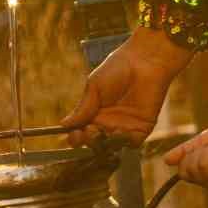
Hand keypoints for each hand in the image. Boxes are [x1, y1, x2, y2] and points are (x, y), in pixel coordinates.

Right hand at [63, 27, 192, 146]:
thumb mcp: (94, 86)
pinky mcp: (142, 128)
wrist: (144, 61)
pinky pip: (132, 143)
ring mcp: (124, 127)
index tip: (74, 135)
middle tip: (90, 131)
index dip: (76, 137)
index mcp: (93, 114)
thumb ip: (83, 108)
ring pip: (112, 146)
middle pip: (94, 143)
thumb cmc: (116, 69)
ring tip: (104, 132)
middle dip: (89, 141)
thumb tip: (63, 125)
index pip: (80, 133)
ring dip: (106, 144)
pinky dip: (125, 143)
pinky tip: (120, 132)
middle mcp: (107, 124)